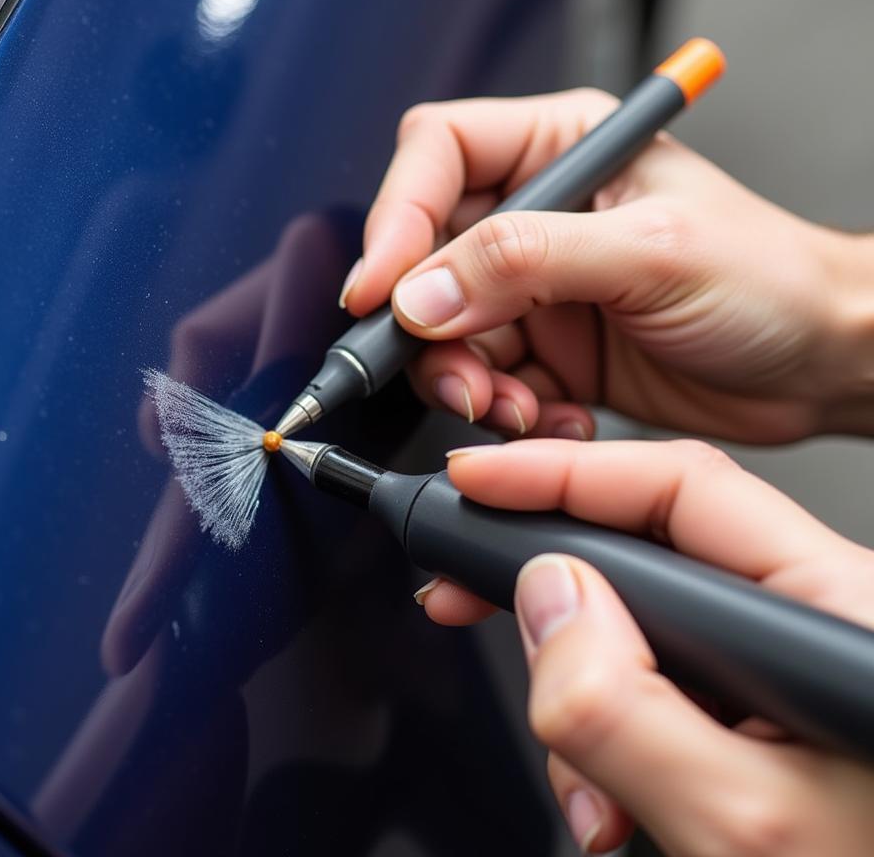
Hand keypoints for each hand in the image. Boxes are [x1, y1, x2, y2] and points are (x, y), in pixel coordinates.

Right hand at [342, 92, 873, 441]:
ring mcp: (538, 289)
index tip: (381, 288)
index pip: (438, 155)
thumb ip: (525, 262)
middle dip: (430, 327)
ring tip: (513, 409)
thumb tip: (422, 293)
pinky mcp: (546, 350)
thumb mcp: (649, 251)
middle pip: (428, 256)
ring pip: (448, 332)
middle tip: (459, 376)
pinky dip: (506, 413)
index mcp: (563, 149)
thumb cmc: (770, 278)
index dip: (397, 217)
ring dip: (466, 381)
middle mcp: (539, 215)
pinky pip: (487, 383)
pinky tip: (555, 419)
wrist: (820, 364)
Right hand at [429, 438, 873, 854]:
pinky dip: (603, 731)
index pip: (680, 486)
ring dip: (576, 693)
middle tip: (461, 595)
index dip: (562, 474)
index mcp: (840, 606)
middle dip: (543, 584)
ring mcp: (773, 663)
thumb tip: (545, 596)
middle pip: (644, 545)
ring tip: (585, 783)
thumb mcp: (738, 824)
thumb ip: (625, 710)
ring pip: (631, 620)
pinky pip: (645, 678)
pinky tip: (612, 796)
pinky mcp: (749, 704)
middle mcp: (807, 615)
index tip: (475, 483)